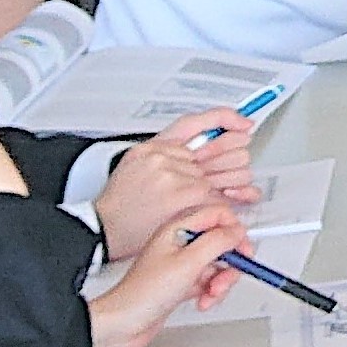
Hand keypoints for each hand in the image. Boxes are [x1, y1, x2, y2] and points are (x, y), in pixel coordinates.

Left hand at [90, 214, 252, 346]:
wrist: (122, 324)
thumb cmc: (142, 294)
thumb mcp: (188, 263)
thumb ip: (218, 242)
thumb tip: (238, 232)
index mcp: (177, 230)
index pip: (217, 215)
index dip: (234, 231)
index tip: (242, 250)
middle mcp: (180, 244)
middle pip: (222, 243)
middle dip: (230, 263)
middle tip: (227, 276)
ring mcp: (181, 265)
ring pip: (218, 265)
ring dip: (221, 282)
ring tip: (211, 293)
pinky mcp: (183, 283)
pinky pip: (209, 282)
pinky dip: (211, 293)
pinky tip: (203, 300)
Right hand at [95, 113, 263, 265]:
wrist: (102, 227)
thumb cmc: (122, 203)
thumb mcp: (137, 166)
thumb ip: (170, 155)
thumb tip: (207, 152)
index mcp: (155, 146)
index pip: (200, 122)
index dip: (226, 120)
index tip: (244, 124)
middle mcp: (165, 156)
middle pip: (223, 148)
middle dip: (231, 163)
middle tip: (227, 176)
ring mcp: (177, 173)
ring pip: (225, 174)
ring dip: (225, 188)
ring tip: (214, 199)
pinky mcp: (187, 194)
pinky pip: (222, 195)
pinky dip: (225, 203)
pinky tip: (218, 206)